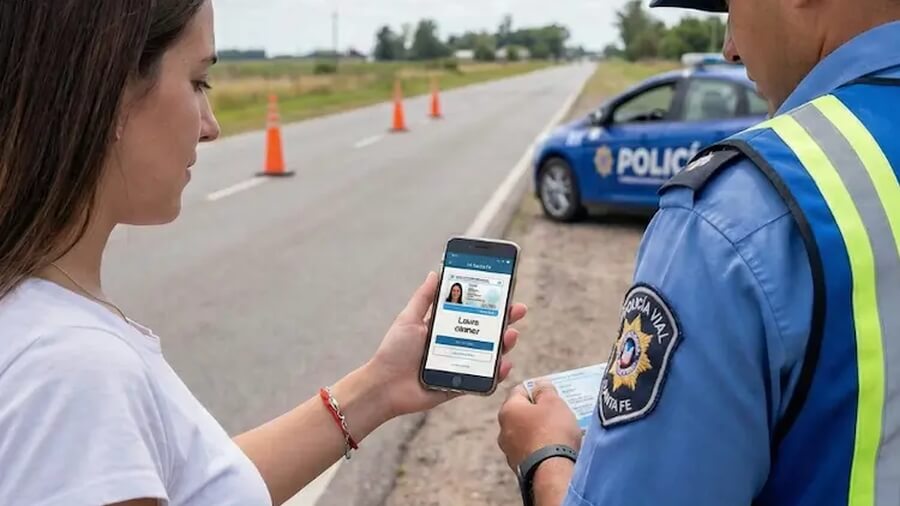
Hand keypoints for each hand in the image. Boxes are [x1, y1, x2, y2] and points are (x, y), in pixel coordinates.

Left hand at [365, 272, 526, 417]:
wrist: (384, 385)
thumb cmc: (393, 351)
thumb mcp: (408, 318)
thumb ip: (424, 298)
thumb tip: (436, 272)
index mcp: (445, 328)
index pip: (473, 312)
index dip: (490, 302)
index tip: (505, 291)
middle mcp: (456, 345)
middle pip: (487, 331)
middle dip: (505, 320)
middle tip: (517, 310)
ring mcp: (461, 365)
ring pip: (490, 354)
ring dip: (505, 344)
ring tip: (510, 335)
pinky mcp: (461, 385)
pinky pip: (484, 379)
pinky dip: (497, 373)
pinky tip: (504, 364)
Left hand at [497, 382, 582, 471]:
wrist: (553, 472)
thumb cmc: (552, 433)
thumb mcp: (553, 402)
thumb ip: (545, 390)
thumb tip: (540, 385)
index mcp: (508, 410)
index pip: (519, 391)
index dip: (536, 388)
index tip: (549, 392)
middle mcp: (503, 431)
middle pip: (522, 414)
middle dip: (539, 412)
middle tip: (558, 412)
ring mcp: (510, 451)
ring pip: (527, 434)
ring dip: (541, 431)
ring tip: (561, 432)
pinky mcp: (520, 467)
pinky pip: (532, 451)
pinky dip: (542, 448)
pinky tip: (557, 449)